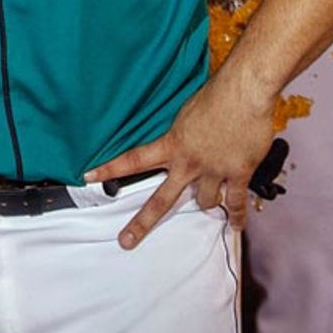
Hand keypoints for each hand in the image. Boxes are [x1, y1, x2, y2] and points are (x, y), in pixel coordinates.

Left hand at [84, 80, 274, 247]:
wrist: (243, 91)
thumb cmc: (216, 94)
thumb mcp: (187, 112)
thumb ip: (181, 133)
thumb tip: (181, 140)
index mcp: (172, 143)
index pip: (133, 159)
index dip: (110, 169)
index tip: (89, 176)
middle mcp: (189, 161)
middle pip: (161, 200)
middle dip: (142, 222)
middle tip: (125, 240)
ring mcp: (212, 170)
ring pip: (205, 202)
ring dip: (208, 202)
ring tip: (211, 204)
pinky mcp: (237, 174)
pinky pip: (235, 203)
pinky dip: (236, 217)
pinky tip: (234, 225)